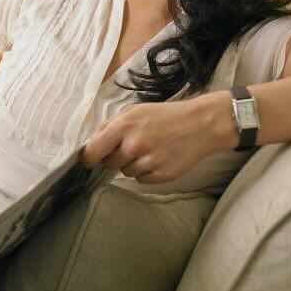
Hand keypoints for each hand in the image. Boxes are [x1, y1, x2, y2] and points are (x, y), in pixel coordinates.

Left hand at [82, 92, 233, 182]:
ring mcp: (148, 162)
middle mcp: (134, 145)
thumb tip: (91, 144)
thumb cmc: (166, 116)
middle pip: (109, 163)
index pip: (93, 151)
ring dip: (133, 164)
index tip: (90, 159)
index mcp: (123, 126)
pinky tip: (159, 158)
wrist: (201, 124)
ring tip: (150, 149)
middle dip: (116, 157)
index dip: (89, 157)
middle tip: (133, 145)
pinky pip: (141, 180)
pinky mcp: (161, 175)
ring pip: (125, 172)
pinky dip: (147, 172)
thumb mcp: (135, 111)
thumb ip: (111, 126)